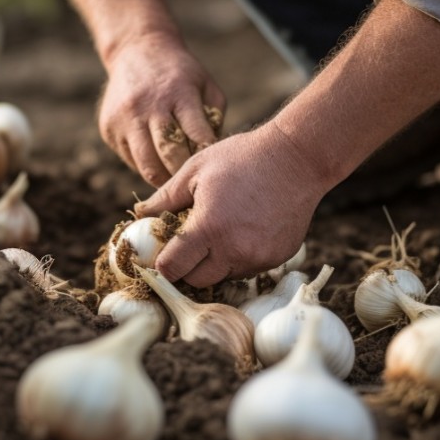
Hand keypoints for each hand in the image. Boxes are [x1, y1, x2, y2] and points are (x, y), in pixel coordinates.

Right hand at [99, 30, 225, 185]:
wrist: (137, 50)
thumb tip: (210, 158)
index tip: (212, 168)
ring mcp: (124, 118)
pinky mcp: (108, 128)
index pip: (196, 135)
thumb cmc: (181, 75)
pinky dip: (145, 165)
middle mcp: (148, 105)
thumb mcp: (206, 86)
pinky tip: (156, 161)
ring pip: (146, 165)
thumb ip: (214, 119)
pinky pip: (130, 159)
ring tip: (176, 183)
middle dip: (183, 175)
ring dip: (163, 179)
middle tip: (195, 186)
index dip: (205, 156)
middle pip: (168, 155)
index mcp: (179, 92)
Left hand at [133, 121, 330, 286]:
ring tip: (218, 232)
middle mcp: (235, 251)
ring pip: (224, 276)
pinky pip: (249, 269)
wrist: (298, 158)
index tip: (162, 253)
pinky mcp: (278, 257)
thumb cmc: (243, 157)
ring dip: (215, 263)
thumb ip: (165, 198)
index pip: (173, 269)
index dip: (163, 264)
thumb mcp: (196, 170)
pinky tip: (243, 230)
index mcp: (209, 229)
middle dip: (187, 267)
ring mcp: (259, 257)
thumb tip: (141, 215)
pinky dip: (240, 257)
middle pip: (197, 281)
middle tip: (188, 245)